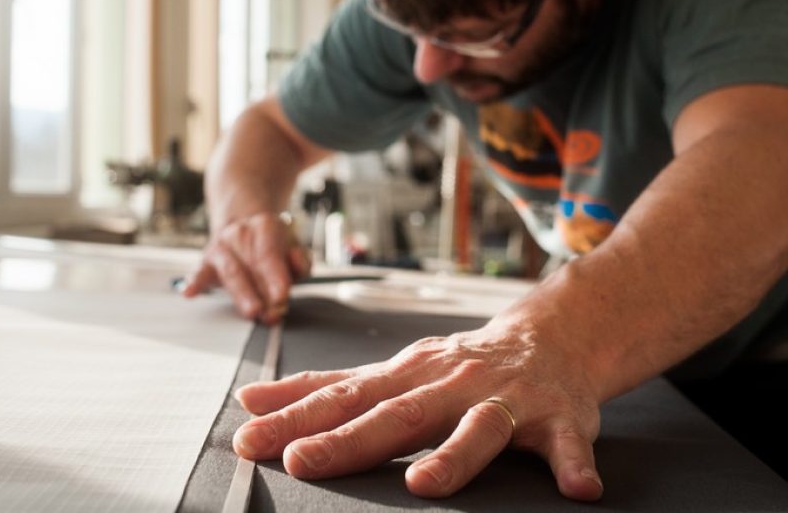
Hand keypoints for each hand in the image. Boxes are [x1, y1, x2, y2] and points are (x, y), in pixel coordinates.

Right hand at [182, 212, 310, 321]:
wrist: (245, 223)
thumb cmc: (273, 244)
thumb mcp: (293, 245)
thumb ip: (300, 260)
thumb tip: (296, 269)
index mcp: (264, 226)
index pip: (269, 254)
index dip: (275, 276)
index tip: (282, 296)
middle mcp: (239, 234)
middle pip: (249, 265)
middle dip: (260, 291)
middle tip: (271, 313)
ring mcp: (220, 248)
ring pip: (230, 273)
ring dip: (242, 294)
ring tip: (252, 311)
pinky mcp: (206, 264)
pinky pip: (199, 273)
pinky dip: (194, 282)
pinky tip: (189, 292)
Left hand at [232, 319, 603, 500]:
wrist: (547, 337)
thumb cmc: (457, 365)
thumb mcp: (390, 371)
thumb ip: (328, 388)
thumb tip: (252, 398)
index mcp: (408, 375)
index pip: (345, 397)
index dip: (297, 418)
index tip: (250, 439)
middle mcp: (451, 382)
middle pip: (398, 413)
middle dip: (350, 439)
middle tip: (303, 461)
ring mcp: (504, 398)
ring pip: (478, 426)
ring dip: (454, 454)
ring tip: (424, 484)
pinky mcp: (557, 417)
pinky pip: (567, 443)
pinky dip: (573, 463)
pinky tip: (577, 489)